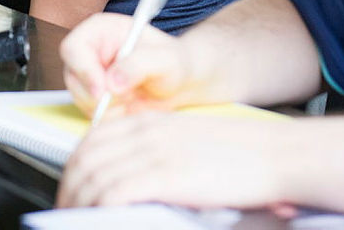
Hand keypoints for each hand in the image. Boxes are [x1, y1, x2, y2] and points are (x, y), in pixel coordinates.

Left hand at [58, 111, 292, 209]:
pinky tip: (101, 219)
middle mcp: (147, 133)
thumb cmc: (243, 154)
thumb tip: (132, 178)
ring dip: (79, 203)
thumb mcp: (190, 142)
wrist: (277, 154)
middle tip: (67, 210)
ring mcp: (155, 153)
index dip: (75, 166)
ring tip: (77, 220)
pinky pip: (116, 192)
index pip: (94, 139)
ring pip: (95, 178)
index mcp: (152, 122)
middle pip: (87, 158)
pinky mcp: (166, 175)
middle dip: (70, 188)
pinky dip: (101, 208)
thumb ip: (159, 152)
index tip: (73, 188)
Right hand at [60, 13, 193, 118]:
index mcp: (101, 30)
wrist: (180, 84)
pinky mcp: (93, 97)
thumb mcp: (165, 59)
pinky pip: (88, 112)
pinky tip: (128, 108)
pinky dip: (107, 116)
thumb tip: (112, 82)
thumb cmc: (174, 62)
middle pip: (72, 76)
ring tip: (131, 99)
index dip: (83, 70)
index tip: (102, 91)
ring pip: (79, 97)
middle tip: (122, 101)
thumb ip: (140, 64)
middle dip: (95, 95)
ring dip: (104, 107)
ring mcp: (89, 76)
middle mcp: (90, 51)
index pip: (74, 47)